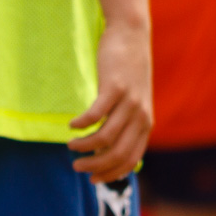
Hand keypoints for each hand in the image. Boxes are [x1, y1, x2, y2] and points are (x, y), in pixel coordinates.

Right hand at [68, 23, 152, 183]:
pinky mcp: (114, 87)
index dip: (110, 174)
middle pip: (116, 154)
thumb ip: (126, 125)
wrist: (132, 36)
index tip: (93, 179)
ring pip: (104, 138)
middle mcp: (140, 117)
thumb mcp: (133, 102)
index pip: (129, 161)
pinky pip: (96, 114)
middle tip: (76, 166)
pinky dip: (82, 124)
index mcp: (145, 125)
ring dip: (84, 147)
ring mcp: (129, 103)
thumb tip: (106, 150)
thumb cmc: (127, 72)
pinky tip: (72, 125)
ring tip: (70, 145)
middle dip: (94, 166)